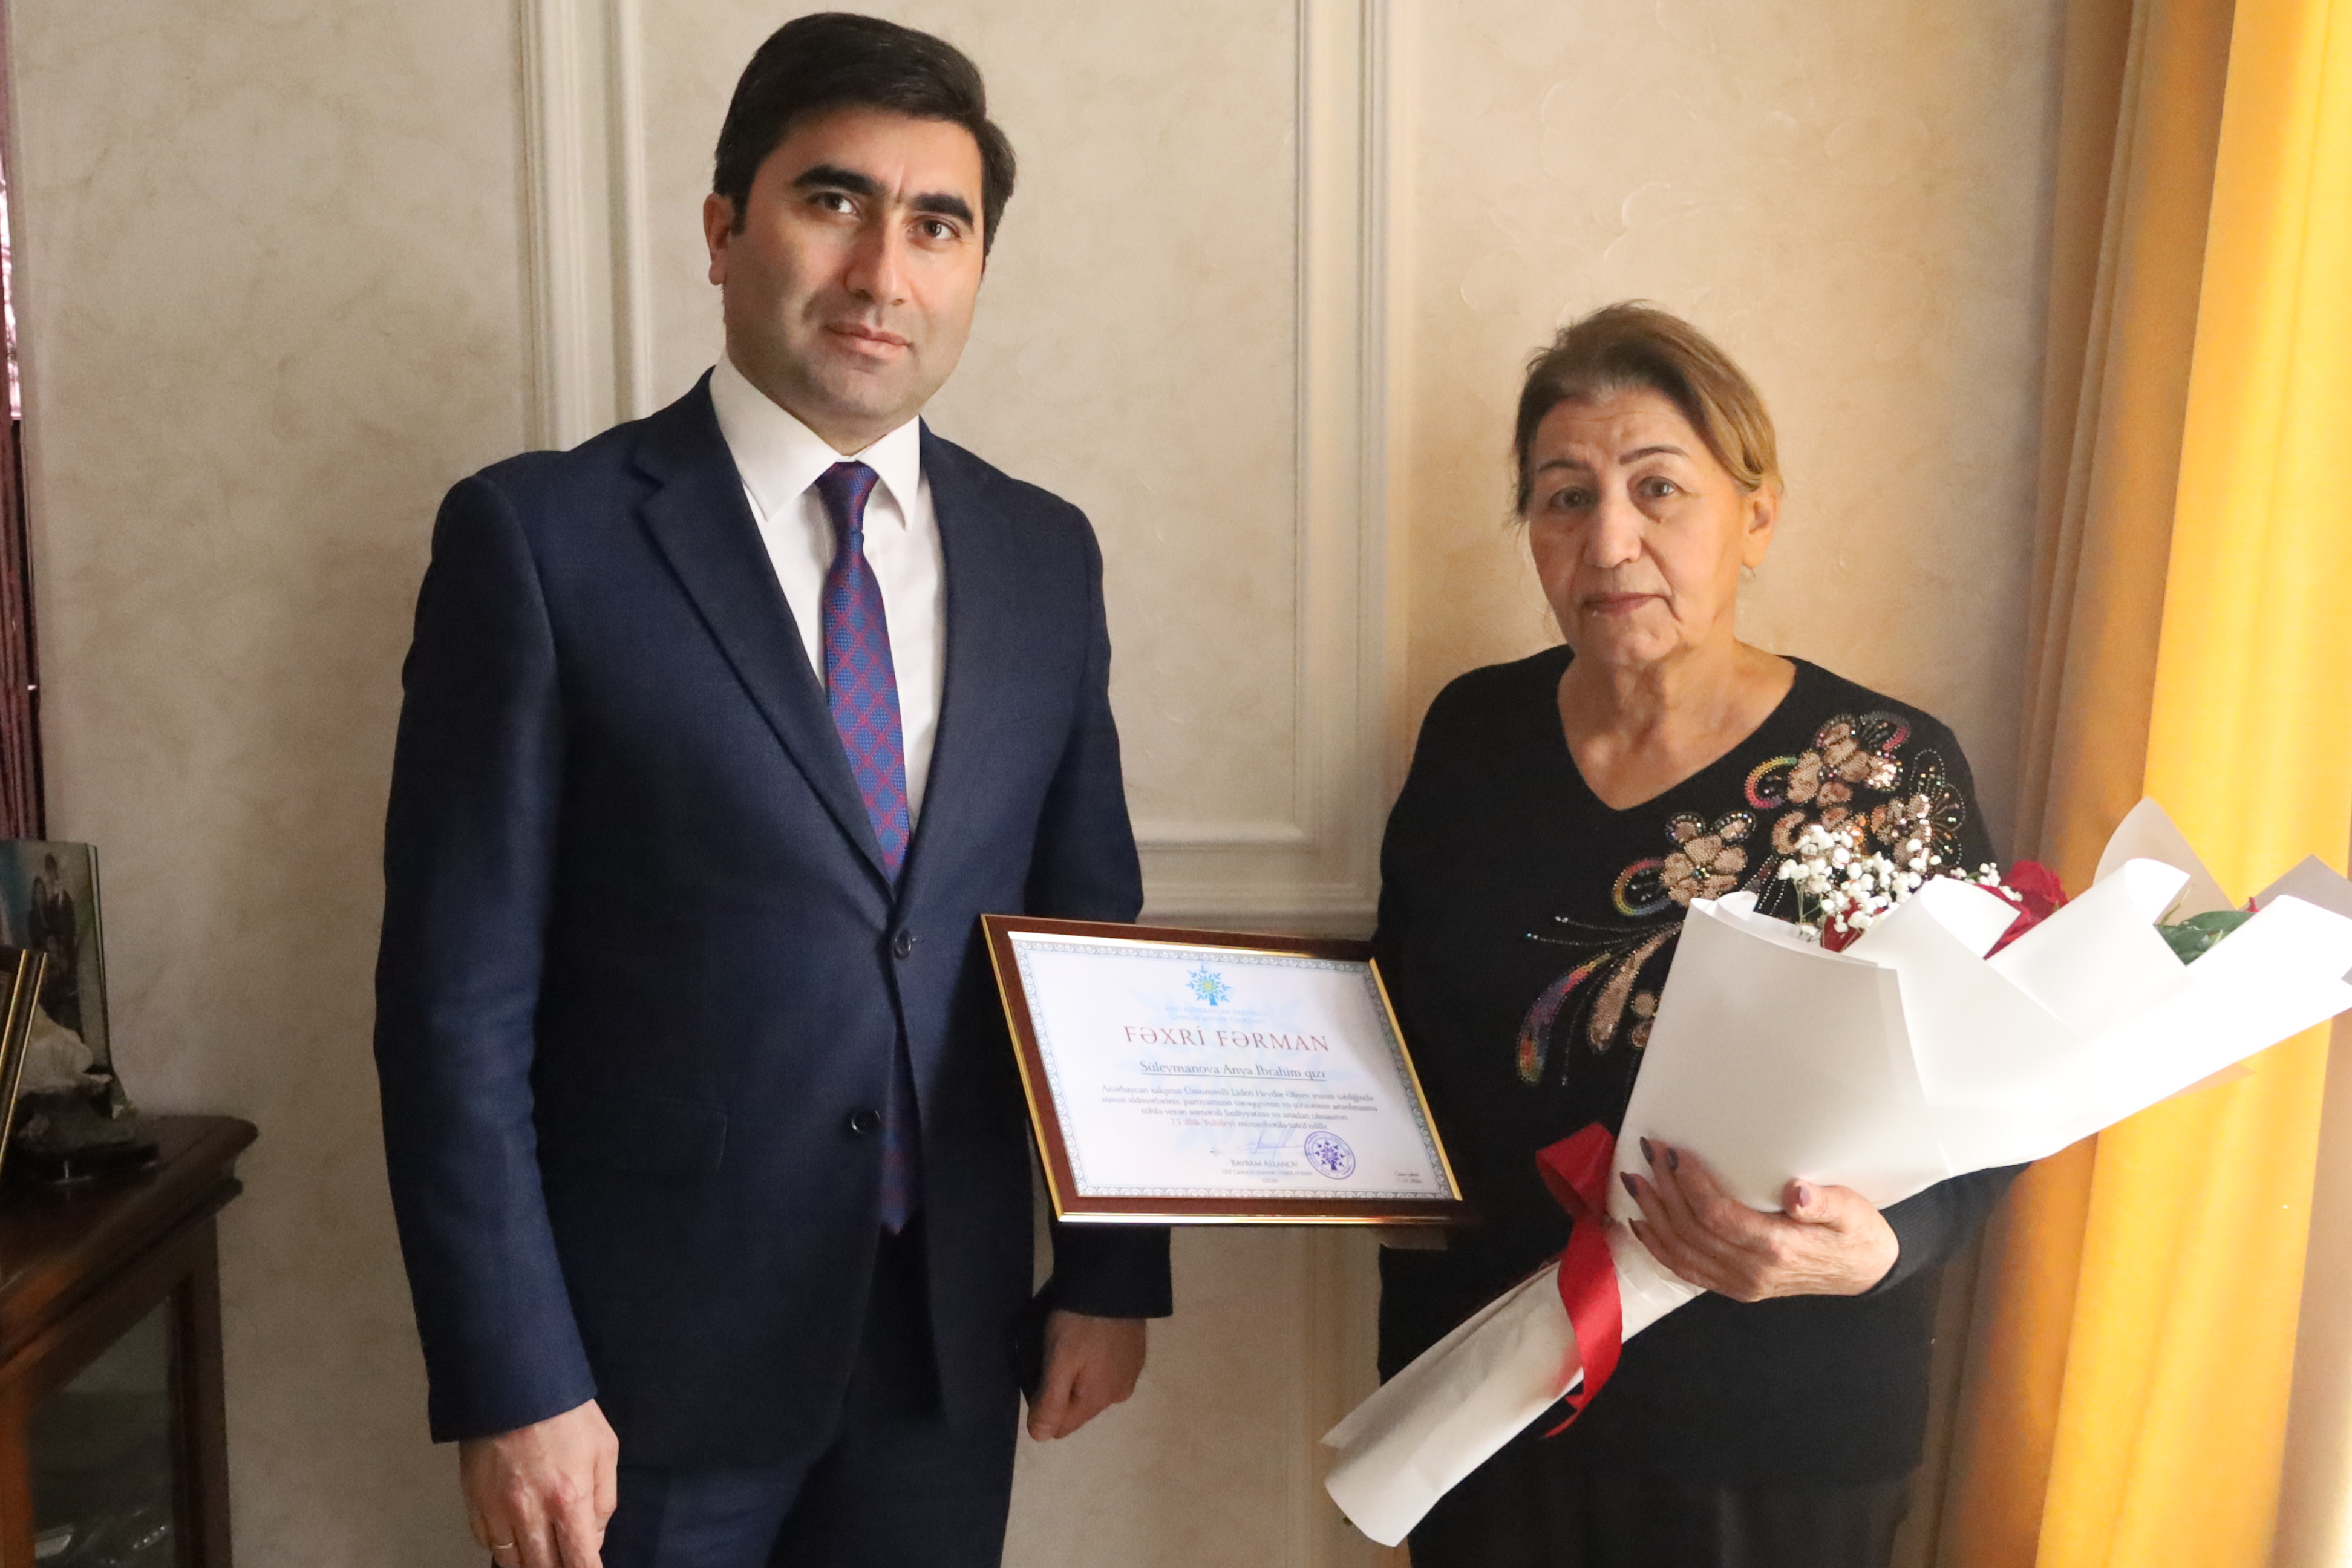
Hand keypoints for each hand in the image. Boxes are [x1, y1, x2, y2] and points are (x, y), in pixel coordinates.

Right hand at [459, 1398, 618, 1567]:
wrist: (514, 1382)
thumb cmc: (567, 1413)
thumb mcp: (604, 1449)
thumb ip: (604, 1499)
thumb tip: (594, 1537)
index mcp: (569, 1498)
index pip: (580, 1559)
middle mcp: (531, 1511)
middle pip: (544, 1567)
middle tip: (566, 1561)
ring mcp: (497, 1509)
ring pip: (512, 1562)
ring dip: (530, 1564)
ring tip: (542, 1558)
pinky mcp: (473, 1501)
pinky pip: (487, 1542)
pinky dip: (503, 1547)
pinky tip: (515, 1541)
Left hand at [1024, 1310, 1145, 1439]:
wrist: (1115, 1281)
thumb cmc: (1080, 1323)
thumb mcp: (1058, 1360)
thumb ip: (1050, 1401)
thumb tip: (1040, 1438)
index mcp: (1099, 1400)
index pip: (1062, 1427)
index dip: (1044, 1407)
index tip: (1040, 1374)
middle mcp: (1118, 1395)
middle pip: (1078, 1408)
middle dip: (1062, 1391)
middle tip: (1054, 1355)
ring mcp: (1131, 1374)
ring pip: (1093, 1389)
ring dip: (1080, 1376)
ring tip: (1073, 1344)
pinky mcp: (1136, 1355)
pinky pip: (1108, 1371)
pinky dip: (1096, 1362)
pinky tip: (1092, 1339)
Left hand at [1621, 1139, 1897, 1301]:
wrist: (1865, 1272)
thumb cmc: (1857, 1233)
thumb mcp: (1852, 1211)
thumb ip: (1823, 1202)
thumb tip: (1797, 1192)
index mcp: (1777, 1247)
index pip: (1716, 1214)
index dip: (1689, 1183)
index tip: (1674, 1152)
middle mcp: (1751, 1270)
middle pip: (1691, 1230)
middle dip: (1664, 1189)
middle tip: (1648, 1153)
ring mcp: (1740, 1282)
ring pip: (1681, 1251)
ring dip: (1653, 1215)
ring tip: (1635, 1181)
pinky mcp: (1735, 1286)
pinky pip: (1687, 1270)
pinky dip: (1659, 1247)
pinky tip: (1642, 1225)